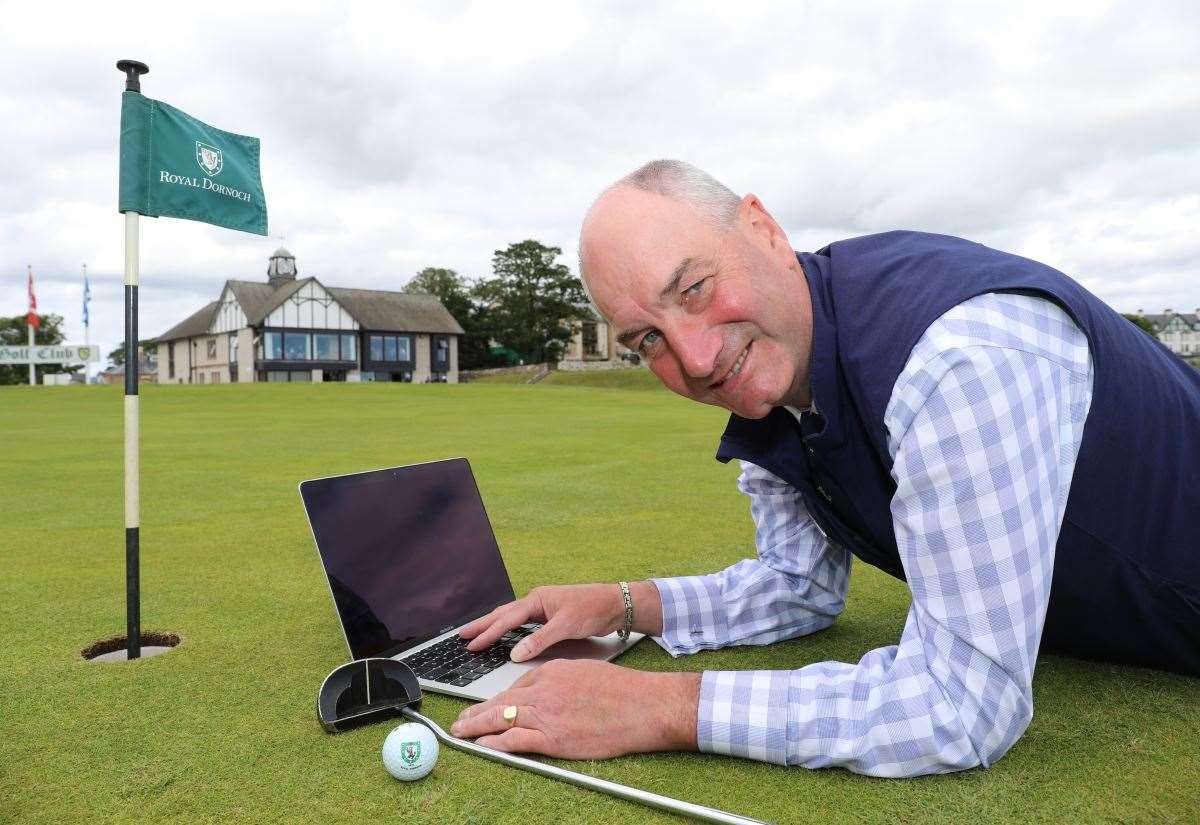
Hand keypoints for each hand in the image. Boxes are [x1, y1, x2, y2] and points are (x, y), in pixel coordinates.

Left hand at [449, 659, 700, 757]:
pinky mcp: (552, 738)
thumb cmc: (622, 691)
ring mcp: (546, 714)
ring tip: (461, 732)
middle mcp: (543, 690)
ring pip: (500, 718)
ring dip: (476, 727)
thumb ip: (561, 680)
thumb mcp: (585, 672)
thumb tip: (548, 693)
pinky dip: (495, 743)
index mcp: (551, 671)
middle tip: (460, 720)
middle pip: (500, 700)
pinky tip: (482, 746)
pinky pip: (515, 741)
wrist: (642, 705)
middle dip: (476, 711)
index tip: (486, 705)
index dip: (497, 698)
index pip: (516, 686)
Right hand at [459, 583, 625, 661]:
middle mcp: (537, 601)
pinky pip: (523, 622)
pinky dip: (509, 629)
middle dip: (482, 625)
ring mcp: (543, 608)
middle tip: (461, 635)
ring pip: (511, 617)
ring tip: (476, 634)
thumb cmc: (593, 609)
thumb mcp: (566, 625)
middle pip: (502, 614)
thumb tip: (516, 653)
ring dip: (493, 626)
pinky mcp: (550, 616)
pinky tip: (506, 635)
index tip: (471, 644)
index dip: (487, 633)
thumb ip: (540, 639)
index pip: (506, 619)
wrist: (615, 604)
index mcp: (537, 600)